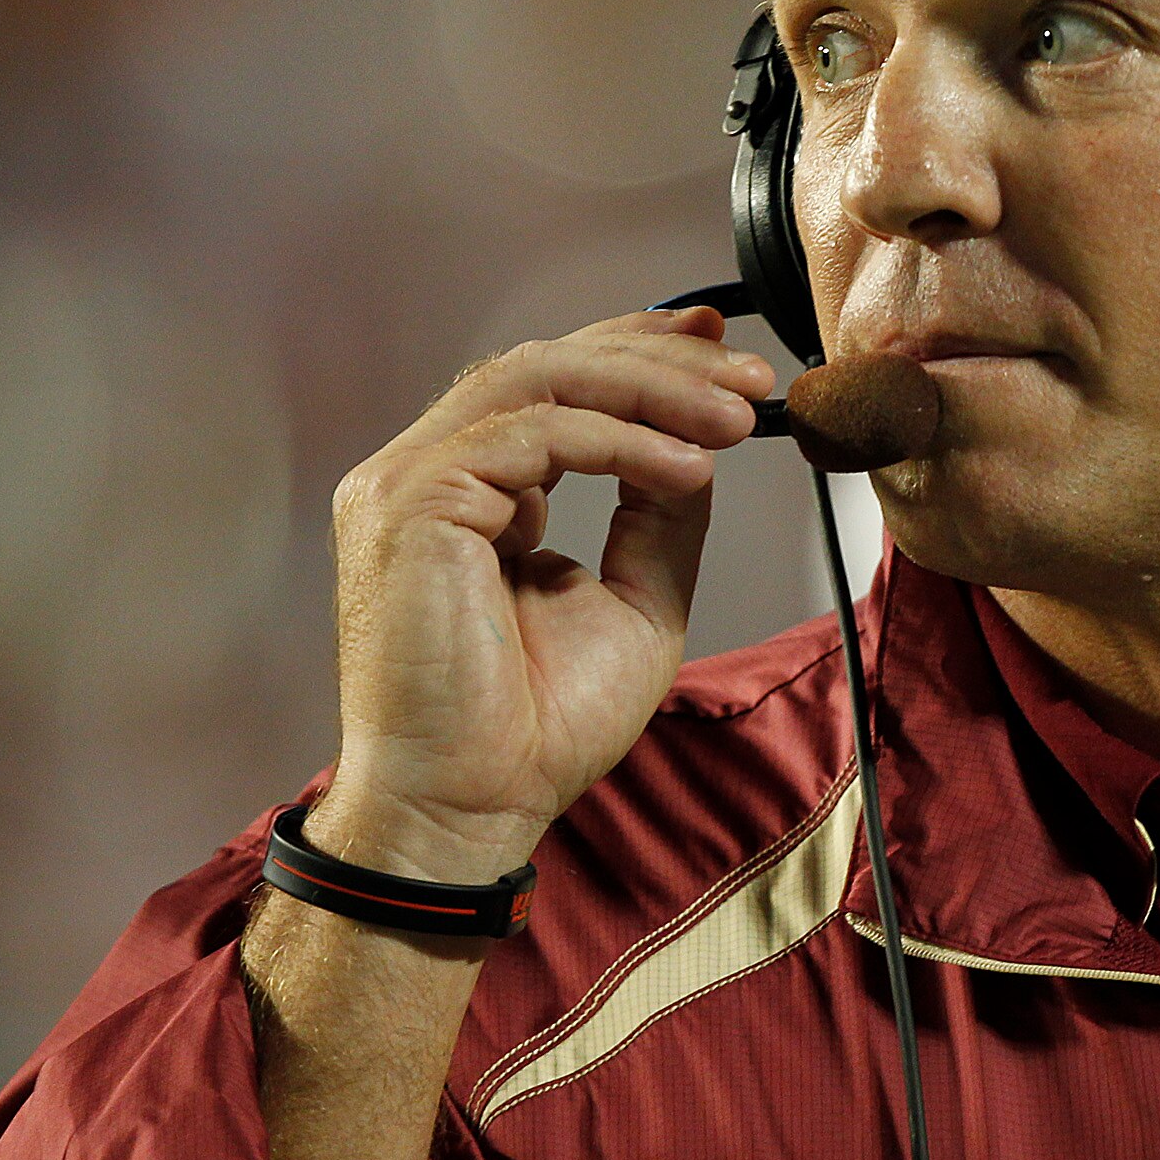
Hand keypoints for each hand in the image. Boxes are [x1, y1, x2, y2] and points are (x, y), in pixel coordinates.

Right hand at [319, 306, 772, 881]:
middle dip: (660, 360)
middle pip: (546, 365)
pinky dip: (620, 441)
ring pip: (539, 380)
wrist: (475, 808)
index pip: (550, 385)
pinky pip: (530, 433)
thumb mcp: (634, 599)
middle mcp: (426, 474)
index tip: (723, 351)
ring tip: (738, 418)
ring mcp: (407, 483)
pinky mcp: (411, 504)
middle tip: (752, 377)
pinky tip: (687, 467)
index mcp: (469, 491)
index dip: (639, 353)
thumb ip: (658, 516)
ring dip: (652, 389)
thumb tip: (701, 444)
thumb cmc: (538, 728)